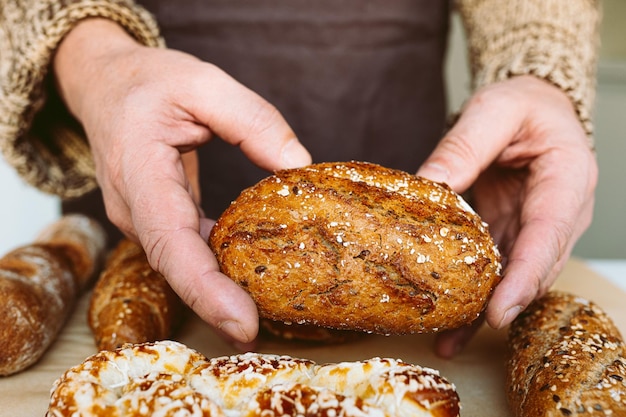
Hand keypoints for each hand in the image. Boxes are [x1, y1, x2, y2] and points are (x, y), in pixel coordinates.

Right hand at [53, 19, 311, 345]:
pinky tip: (247, 282)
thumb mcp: (203, 82)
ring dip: (217, 296)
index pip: (170, 241)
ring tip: (262, 319)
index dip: (205, 288)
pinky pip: (186, 253)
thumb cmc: (148, 83)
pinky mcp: (158, 220)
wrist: (106, 86)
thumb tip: (297, 166)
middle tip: (262, 333)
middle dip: (216, 307)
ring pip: (180, 267)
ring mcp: (143, 219)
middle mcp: (135, 208)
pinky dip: (215, 272)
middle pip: (175, 269)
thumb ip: (252, 119)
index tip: (243, 321)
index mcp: (140, 172)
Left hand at [417, 75, 597, 357]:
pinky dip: (476, 294)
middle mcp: (560, 212)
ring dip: (483, 310)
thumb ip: (463, 147)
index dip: (524, 276)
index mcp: (567, 179)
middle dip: (500, 304)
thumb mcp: (492, 111)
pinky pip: (497, 267)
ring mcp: (536, 227)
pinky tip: (450, 320)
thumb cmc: (522, 104)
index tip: (499, 311)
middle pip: (533, 267)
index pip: (548, 234)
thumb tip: (427, 187)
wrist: (534, 108)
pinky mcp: (513, 232)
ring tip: (446, 340)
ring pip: (514, 276)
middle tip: (458, 333)